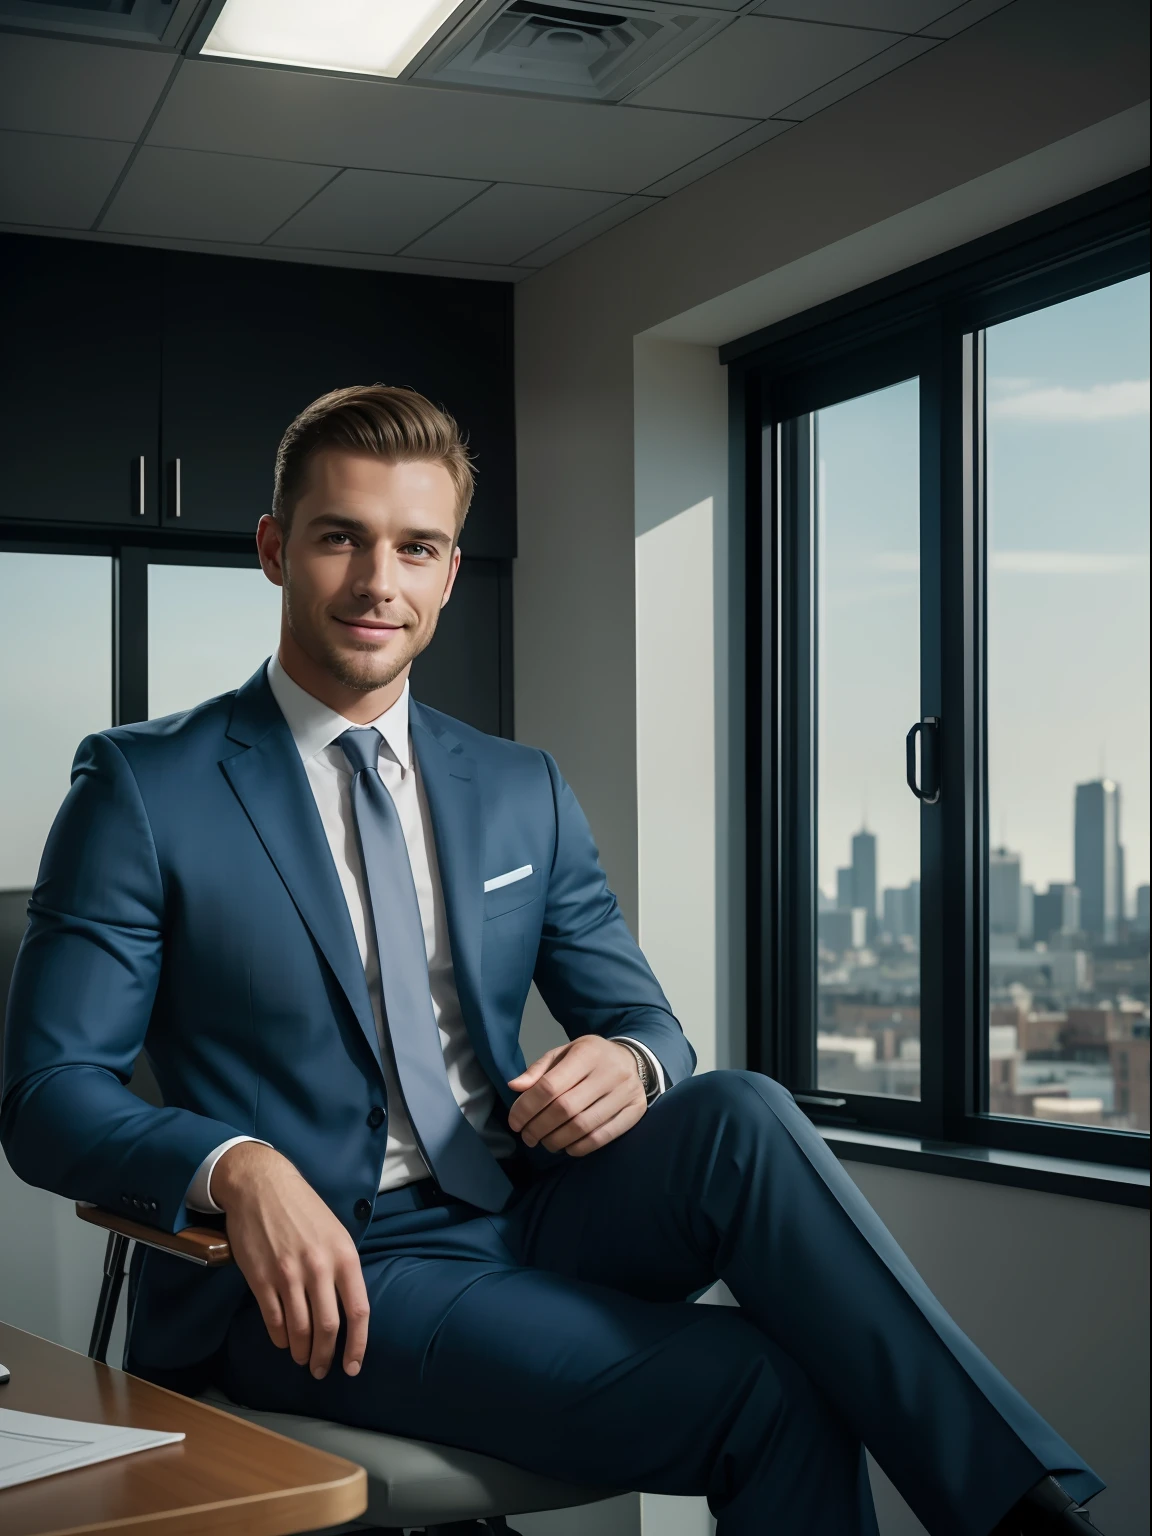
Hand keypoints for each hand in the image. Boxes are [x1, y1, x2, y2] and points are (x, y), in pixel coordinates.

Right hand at [211, 1142, 369, 1380]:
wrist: (262, 1186)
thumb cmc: (303, 1208)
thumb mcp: (336, 1231)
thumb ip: (343, 1267)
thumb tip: (348, 1306)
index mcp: (344, 1255)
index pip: (358, 1311)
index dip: (357, 1345)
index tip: (352, 1366)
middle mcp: (319, 1267)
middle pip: (328, 1326)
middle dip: (325, 1356)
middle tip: (321, 1370)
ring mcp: (288, 1274)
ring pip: (300, 1328)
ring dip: (301, 1351)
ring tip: (302, 1359)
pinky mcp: (261, 1278)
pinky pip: (273, 1319)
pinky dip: (280, 1337)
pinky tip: (284, 1342)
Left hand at [507, 1035, 647, 1156]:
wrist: (631, 1059)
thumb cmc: (590, 1058)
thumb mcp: (563, 1054)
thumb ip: (538, 1070)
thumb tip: (514, 1087)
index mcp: (587, 1053)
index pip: (550, 1086)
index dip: (527, 1108)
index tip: (515, 1122)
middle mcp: (609, 1071)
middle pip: (565, 1109)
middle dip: (539, 1127)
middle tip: (527, 1137)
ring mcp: (625, 1092)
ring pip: (583, 1126)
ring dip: (557, 1140)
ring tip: (545, 1142)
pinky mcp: (636, 1110)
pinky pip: (603, 1137)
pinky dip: (580, 1147)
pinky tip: (567, 1147)